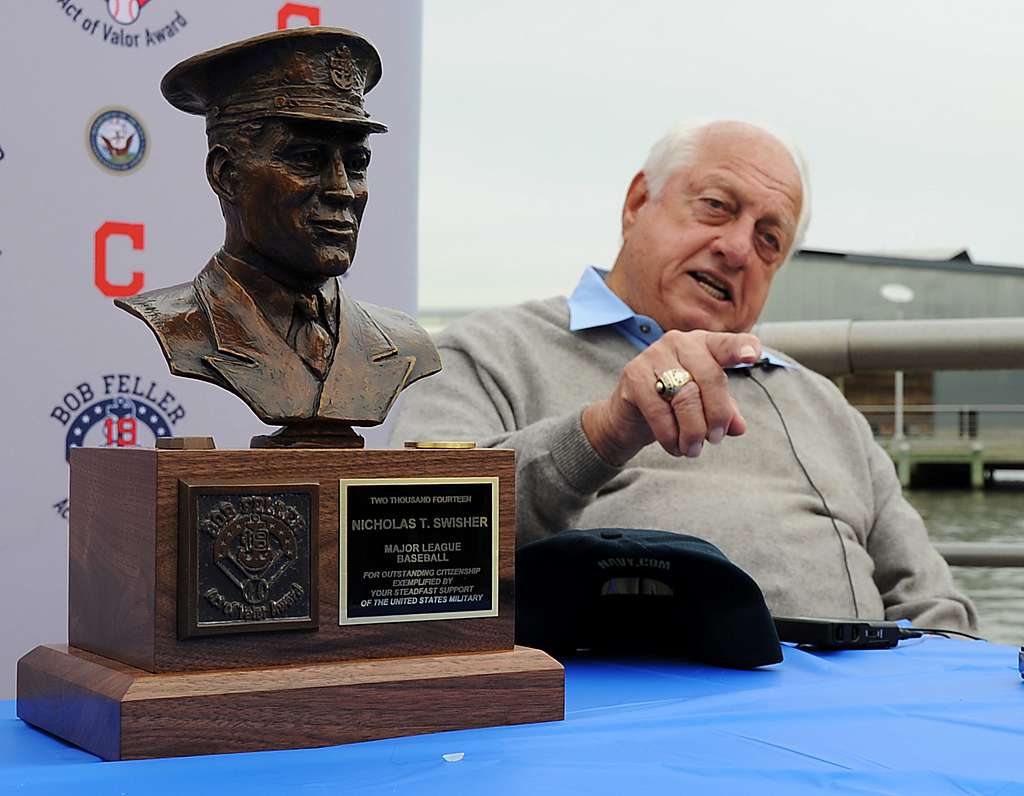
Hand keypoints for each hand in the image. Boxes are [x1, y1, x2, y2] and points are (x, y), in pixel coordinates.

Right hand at [582, 330, 760, 465]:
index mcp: (702, 344)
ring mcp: (653, 356)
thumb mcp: (704, 406)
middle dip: (717, 415)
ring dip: (694, 431)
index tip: (752, 356)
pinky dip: (671, 436)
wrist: (628, 415)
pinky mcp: (634, 376)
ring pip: (686, 397)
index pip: (726, 344)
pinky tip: (674, 446)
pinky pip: (660, 412)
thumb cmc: (672, 405)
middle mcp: (678, 342)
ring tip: (693, 449)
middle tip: (715, 439)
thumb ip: (724, 412)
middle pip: (710, 377)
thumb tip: (739, 427)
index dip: (740, 348)